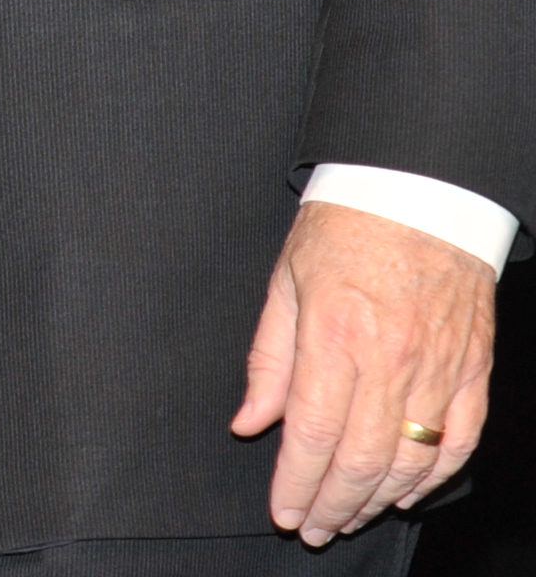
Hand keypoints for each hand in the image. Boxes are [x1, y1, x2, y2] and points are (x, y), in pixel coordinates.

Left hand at [234, 200, 494, 541]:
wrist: (421, 193)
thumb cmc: (344, 229)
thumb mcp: (284, 281)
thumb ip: (268, 359)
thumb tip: (249, 422)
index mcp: (335, 336)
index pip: (311, 433)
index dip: (296, 483)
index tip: (283, 512)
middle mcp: (391, 360)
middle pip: (361, 459)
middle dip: (333, 504)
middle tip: (313, 530)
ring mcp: (439, 369)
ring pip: (411, 460)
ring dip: (378, 499)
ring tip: (349, 517)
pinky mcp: (473, 369)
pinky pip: (460, 440)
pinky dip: (433, 476)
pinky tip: (406, 493)